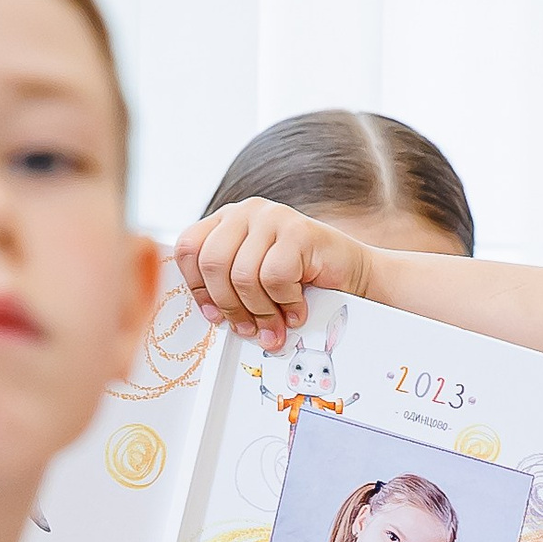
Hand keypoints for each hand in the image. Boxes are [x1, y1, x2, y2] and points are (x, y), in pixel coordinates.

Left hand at [176, 198, 374, 351]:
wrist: (353, 274)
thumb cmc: (302, 282)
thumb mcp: (254, 280)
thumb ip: (228, 285)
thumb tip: (211, 315)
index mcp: (226, 221)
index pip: (189, 248)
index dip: (198, 287)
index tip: (215, 315)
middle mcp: (245, 212)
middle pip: (212, 263)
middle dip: (230, 306)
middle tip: (248, 330)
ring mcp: (271, 216)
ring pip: (243, 275)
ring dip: (261, 312)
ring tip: (275, 326)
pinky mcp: (297, 229)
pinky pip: (275, 277)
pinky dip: (286, 303)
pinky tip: (297, 310)